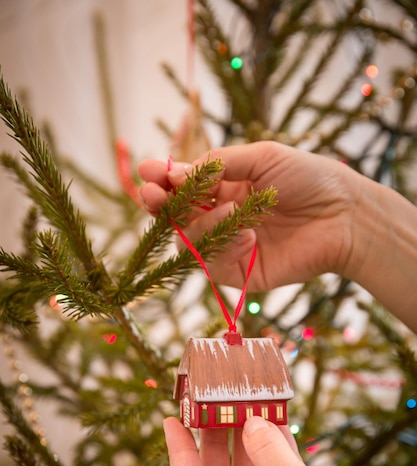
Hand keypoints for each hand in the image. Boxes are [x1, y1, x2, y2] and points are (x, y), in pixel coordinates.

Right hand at [139, 141, 416, 330]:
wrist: (344, 216)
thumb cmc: (308, 178)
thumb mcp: (261, 158)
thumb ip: (217, 165)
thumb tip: (174, 171)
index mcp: (224, 188)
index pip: (182, 188)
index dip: (162, 181)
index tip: (147, 172)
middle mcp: (221, 218)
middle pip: (175, 218)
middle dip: (160, 205)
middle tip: (151, 195)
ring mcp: (228, 247)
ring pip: (187, 242)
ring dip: (200, 225)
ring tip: (230, 209)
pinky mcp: (240, 273)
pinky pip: (212, 264)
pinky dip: (225, 247)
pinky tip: (249, 235)